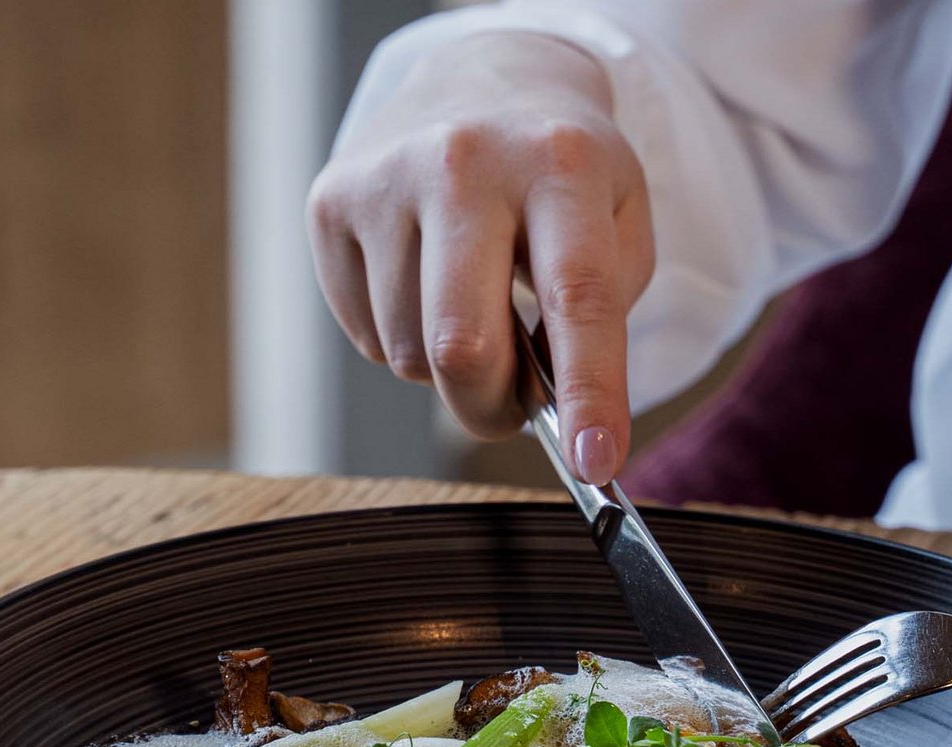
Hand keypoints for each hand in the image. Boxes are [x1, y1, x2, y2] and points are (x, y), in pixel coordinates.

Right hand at [307, 31, 653, 483]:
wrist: (479, 79)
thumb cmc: (560, 173)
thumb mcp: (619, 218)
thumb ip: (603, 313)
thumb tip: (554, 410)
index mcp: (562, 163)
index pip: (578, 295)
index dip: (590, 391)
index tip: (596, 462)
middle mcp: (467, 161)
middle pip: (464, 344)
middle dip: (493, 408)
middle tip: (516, 411)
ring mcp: (388, 179)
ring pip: (410, 353)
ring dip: (448, 367)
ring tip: (473, 307)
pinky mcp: (333, 202)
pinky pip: (364, 334)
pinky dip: (400, 339)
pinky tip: (425, 284)